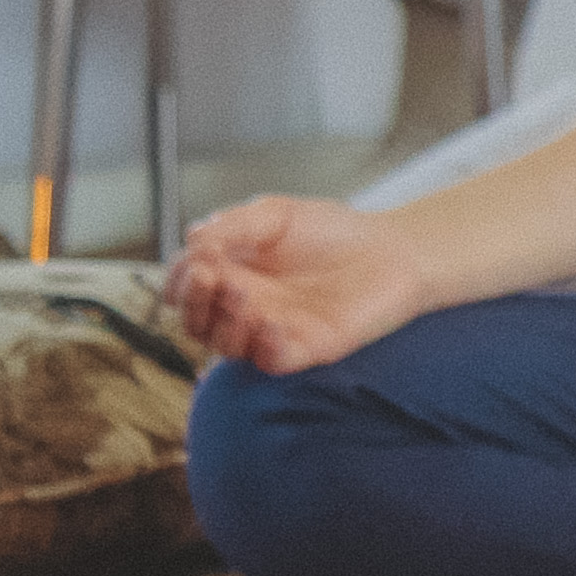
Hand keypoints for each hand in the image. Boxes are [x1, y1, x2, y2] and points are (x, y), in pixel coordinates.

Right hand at [166, 196, 434, 376]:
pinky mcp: (306, 349)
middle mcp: (245, 308)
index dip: (179, 278)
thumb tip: (193, 239)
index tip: (195, 259)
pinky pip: (271, 361)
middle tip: (208, 275)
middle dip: (193, 302)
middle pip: (195, 323)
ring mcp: (273, 331)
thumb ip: (234, 224)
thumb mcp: (276, 214)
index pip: (184, 289)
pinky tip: (272, 321)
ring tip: (243, 293)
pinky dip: (264, 346)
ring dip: (224, 323)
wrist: (396, 248)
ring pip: (226, 346)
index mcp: (231, 275)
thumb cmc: (334, 231)